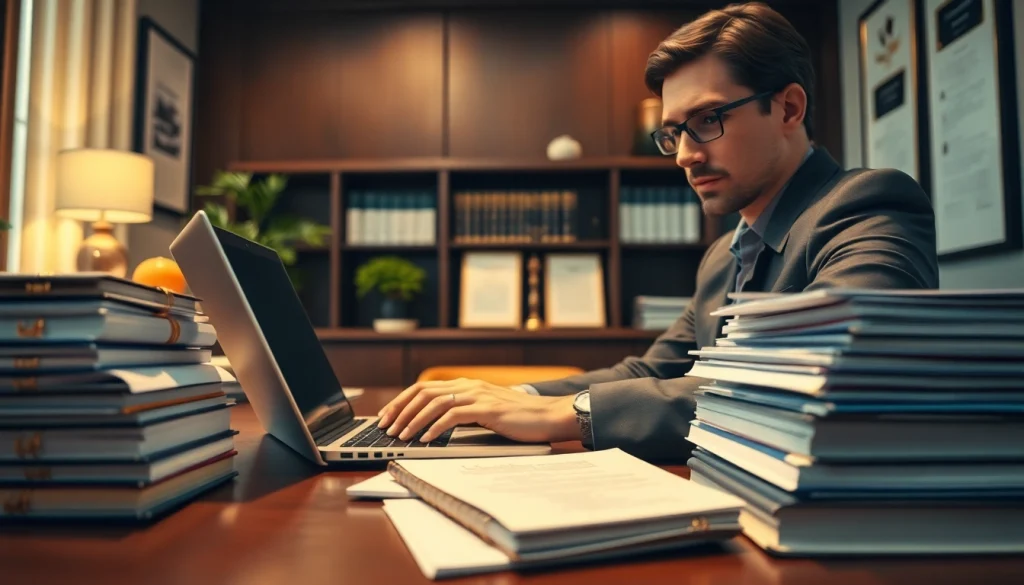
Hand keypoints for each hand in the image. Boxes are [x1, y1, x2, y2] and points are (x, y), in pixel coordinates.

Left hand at [376, 378, 579, 443]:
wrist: (548, 416)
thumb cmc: (519, 419)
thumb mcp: (485, 412)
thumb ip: (464, 412)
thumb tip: (435, 425)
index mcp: (466, 385)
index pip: (424, 387)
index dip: (402, 400)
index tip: (387, 416)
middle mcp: (469, 385)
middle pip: (423, 392)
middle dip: (400, 409)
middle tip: (386, 427)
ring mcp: (478, 395)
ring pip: (434, 403)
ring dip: (413, 420)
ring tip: (401, 435)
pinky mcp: (487, 409)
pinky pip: (453, 415)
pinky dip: (435, 427)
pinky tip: (426, 438)